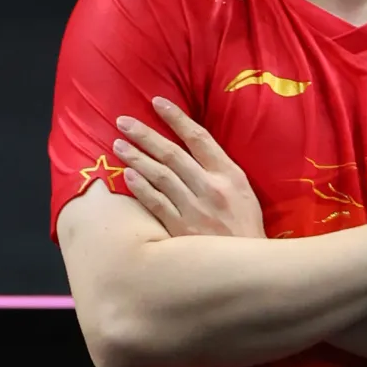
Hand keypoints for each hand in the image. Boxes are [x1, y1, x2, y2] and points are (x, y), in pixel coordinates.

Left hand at [113, 97, 266, 238]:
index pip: (198, 137)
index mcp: (229, 174)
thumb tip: (191, 144)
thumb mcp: (243, 190)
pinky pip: (156, 203)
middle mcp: (210, 188)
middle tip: (123, 121)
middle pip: (172, 154)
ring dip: (136, 158)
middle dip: (145, 135)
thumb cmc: (245, 225)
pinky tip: (127, 175)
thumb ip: (219, 168)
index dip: (176, 118)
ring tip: (118, 144)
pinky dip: (141, 188)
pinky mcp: (180, 229)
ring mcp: (194, 209)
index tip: (156, 102)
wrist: (248, 264)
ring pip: (160, 176)